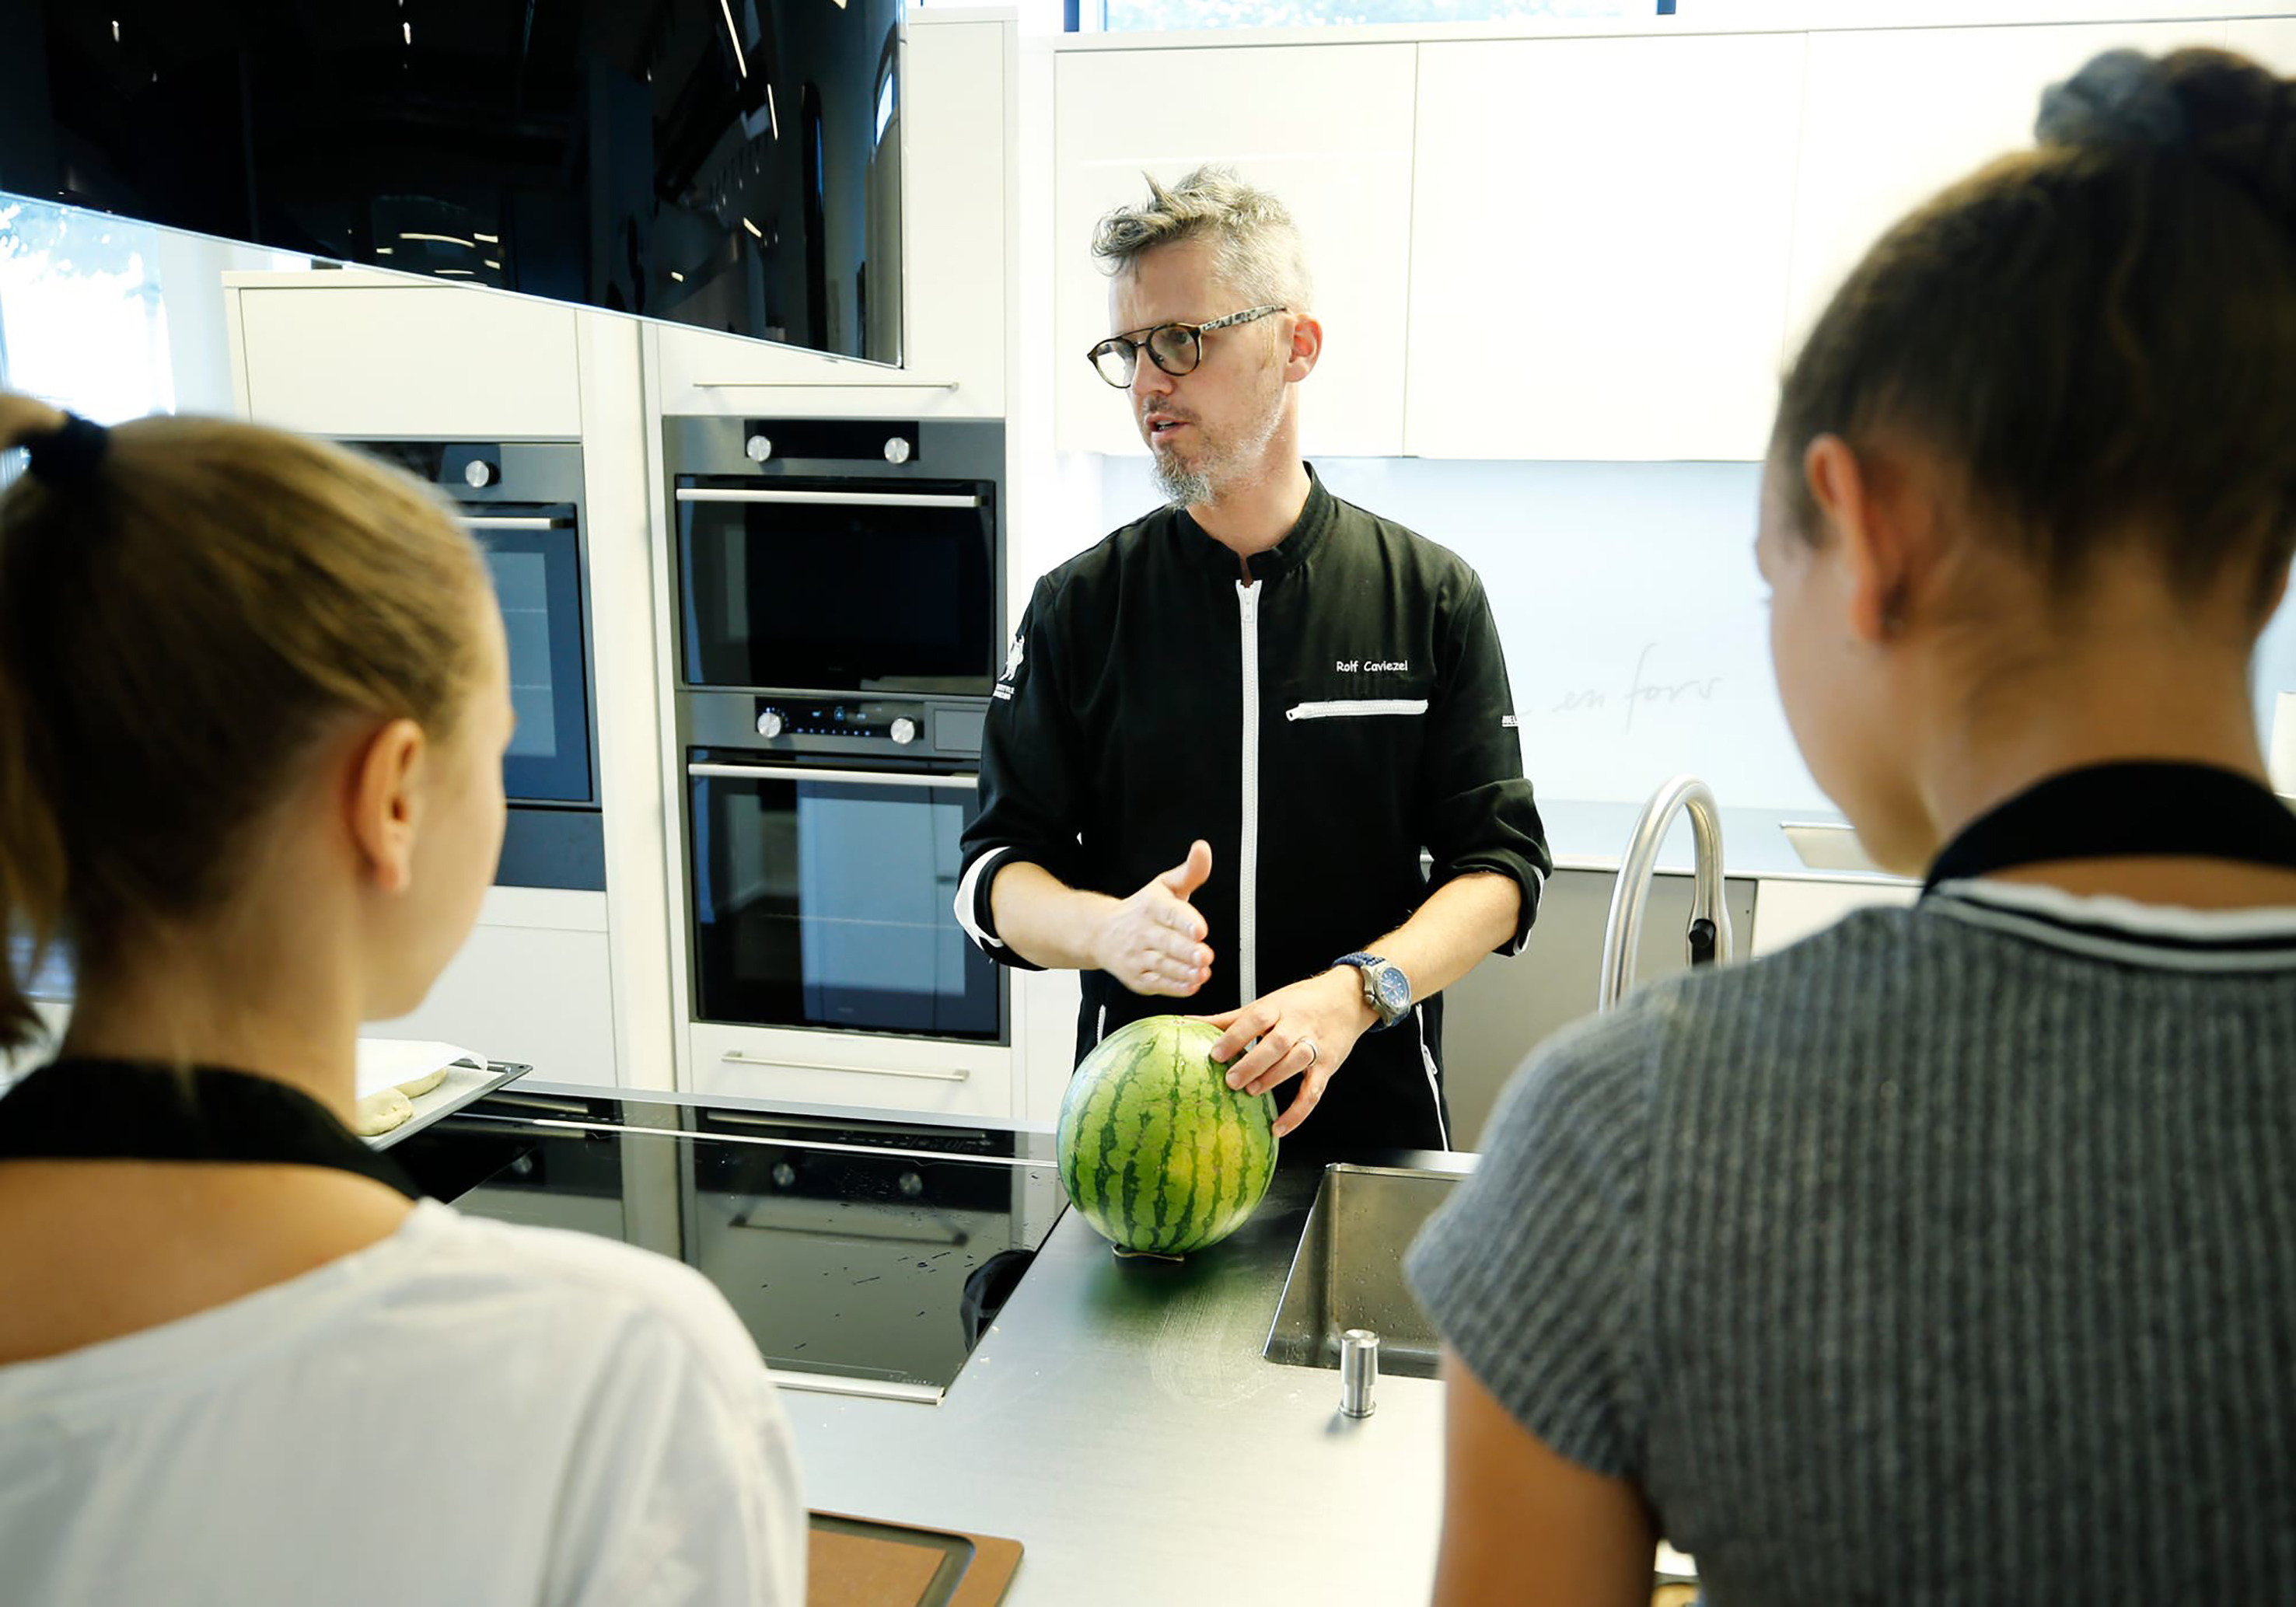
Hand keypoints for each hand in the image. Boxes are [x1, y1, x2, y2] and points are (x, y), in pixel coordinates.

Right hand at [1090, 840, 1214, 997]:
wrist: (1101, 933)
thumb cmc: (1142, 910)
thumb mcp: (1165, 886)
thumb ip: (1190, 871)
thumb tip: (1203, 848)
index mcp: (1151, 905)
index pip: (1168, 912)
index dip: (1185, 921)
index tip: (1200, 929)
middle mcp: (1142, 931)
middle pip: (1166, 942)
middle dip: (1186, 950)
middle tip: (1205, 955)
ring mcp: (1137, 956)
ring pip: (1162, 965)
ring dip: (1183, 971)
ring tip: (1202, 972)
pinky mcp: (1137, 977)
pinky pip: (1157, 983)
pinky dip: (1174, 986)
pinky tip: (1191, 985)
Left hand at [1204, 968, 1378, 1139]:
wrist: (1349, 998)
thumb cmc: (1302, 1001)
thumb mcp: (1267, 1004)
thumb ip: (1230, 1019)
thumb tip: (1188, 1022)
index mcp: (1279, 1007)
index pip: (1256, 1018)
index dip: (1236, 1036)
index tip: (1216, 1054)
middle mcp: (1298, 1024)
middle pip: (1278, 1042)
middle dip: (1254, 1062)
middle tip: (1231, 1080)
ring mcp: (1315, 1045)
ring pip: (1297, 1062)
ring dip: (1274, 1078)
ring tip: (1252, 1092)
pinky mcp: (1328, 1066)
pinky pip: (1314, 1091)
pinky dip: (1298, 1112)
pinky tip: (1279, 1127)